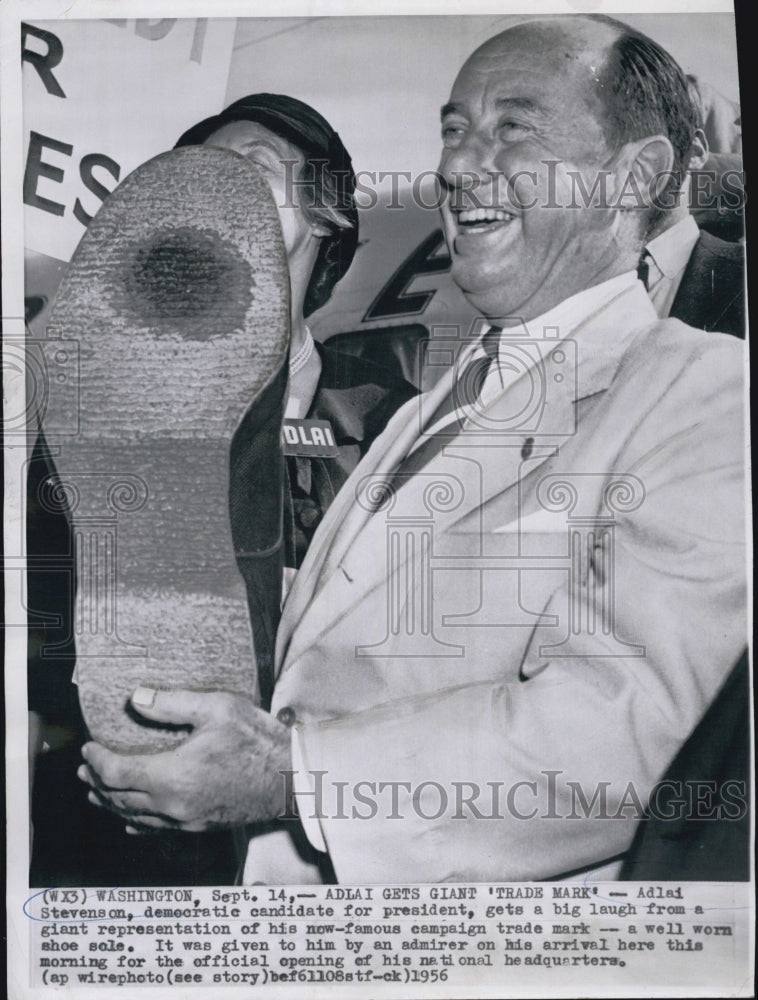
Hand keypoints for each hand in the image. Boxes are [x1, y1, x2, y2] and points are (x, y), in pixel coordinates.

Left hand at [78, 688, 291, 832]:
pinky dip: (134, 821)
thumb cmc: (258, 741)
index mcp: (173, 776)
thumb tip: (136, 697)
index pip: (116, 773)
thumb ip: (172, 703)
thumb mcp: (218, 708)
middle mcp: (173, 805)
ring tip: (96, 791)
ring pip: (134, 817)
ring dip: (110, 803)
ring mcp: (186, 821)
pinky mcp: (198, 827)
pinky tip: (130, 821)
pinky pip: (155, 829)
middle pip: (119, 799)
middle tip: (84, 768)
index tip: (89, 746)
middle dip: (97, 782)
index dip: (97, 759)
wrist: (292, 779)